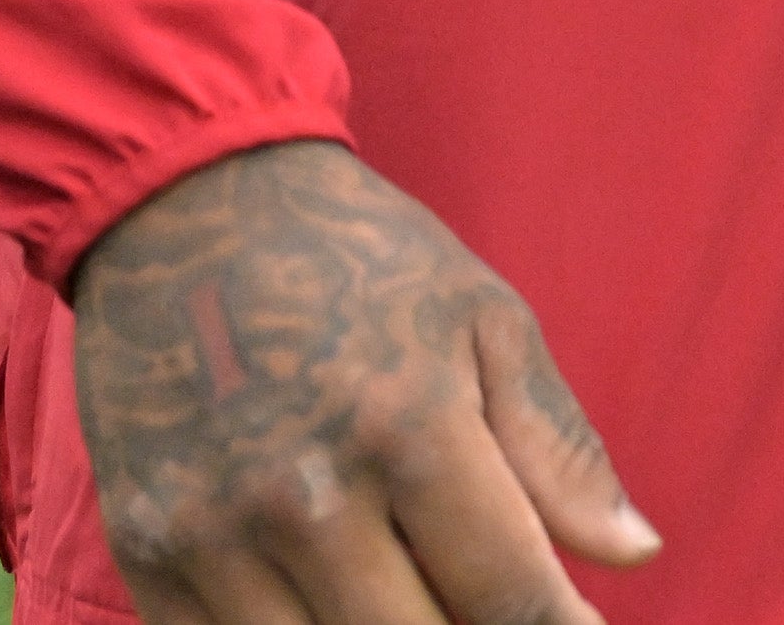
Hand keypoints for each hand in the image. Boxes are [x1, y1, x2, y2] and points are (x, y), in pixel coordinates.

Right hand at [72, 139, 657, 624]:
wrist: (183, 200)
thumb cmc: (360, 257)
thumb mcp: (482, 319)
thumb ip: (557, 447)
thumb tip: (636, 555)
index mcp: (407, 428)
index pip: (508, 597)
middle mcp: (307, 497)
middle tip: (493, 608)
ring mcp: (215, 534)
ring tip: (424, 603)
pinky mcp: (146, 551)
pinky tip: (338, 605)